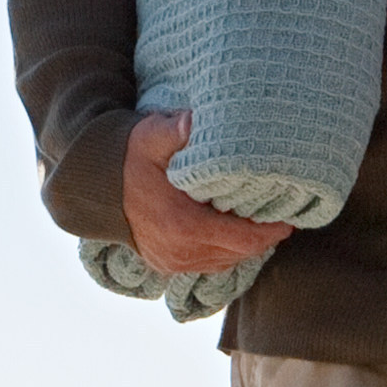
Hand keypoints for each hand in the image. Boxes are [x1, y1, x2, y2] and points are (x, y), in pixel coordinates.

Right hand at [123, 112, 293, 277]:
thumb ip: (175, 130)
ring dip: (245, 246)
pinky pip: (209, 264)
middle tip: (281, 218)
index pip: (242, 239)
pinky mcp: (167, 265)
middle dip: (262, 238)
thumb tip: (193, 121)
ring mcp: (172, 262)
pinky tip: (235, 233)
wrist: (97, 186)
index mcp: (181, 225)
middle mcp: (178, 252)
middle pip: (238, 254)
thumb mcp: (150, 136)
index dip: (270, 231)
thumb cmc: (129, 158)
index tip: (289, 219)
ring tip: (262, 224)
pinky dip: (226, 252)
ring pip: (225, 262)